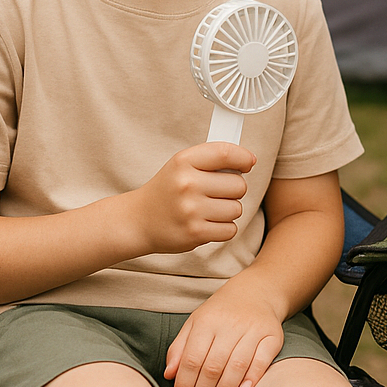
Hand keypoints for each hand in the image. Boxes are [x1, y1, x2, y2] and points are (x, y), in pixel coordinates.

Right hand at [130, 143, 255, 255]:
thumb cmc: (168, 190)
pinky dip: (223, 228)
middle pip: (239, 185)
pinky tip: (207, 223)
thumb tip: (248, 160)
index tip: (248, 163)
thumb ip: (212, 158)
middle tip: (216, 193)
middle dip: (233, 190)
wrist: (138, 221)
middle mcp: (187, 184)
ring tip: (208, 209)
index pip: (226, 153)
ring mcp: (191, 210)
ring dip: (228, 211)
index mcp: (184, 162)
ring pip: (237, 209)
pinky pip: (230, 229)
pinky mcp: (195, 233)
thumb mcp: (182, 165)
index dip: (243, 158)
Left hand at [164, 284, 283, 386]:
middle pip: (213, 366)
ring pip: (236, 365)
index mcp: (207, 321)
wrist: (255, 292)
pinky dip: (253, 377)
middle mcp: (230, 324)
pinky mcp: (272, 335)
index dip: (184, 385)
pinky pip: (263, 359)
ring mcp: (253, 329)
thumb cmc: (220, 314)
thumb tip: (169, 375)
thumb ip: (180, 348)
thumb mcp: (195, 323)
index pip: (192, 359)